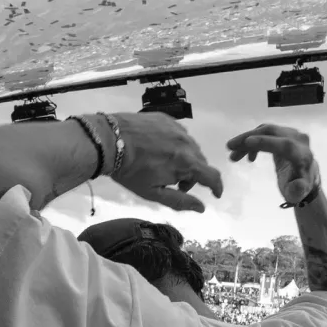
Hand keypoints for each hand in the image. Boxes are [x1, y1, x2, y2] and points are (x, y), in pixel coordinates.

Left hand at [108, 112, 222, 211]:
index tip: (215, 194)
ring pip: (190, 147)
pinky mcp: (166, 119)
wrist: (109, 141)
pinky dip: (174, 145)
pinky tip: (157, 149)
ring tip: (163, 165)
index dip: (216, 187)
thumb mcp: (152, 193)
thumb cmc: (129, 172)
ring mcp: (177, 128)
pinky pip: (179, 134)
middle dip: (191, 176)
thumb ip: (179, 201)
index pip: (212, 176)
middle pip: (200, 163)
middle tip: (173, 183)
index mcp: (186, 163)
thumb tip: (202, 207)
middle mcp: (187, 143)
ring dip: (183, 159)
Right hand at [226, 124, 319, 205]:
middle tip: (229, 147)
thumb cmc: (298, 187)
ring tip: (233, 157)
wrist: (305, 176)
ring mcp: (291, 133)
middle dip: (249, 138)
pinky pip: (265, 132)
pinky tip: (247, 156)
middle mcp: (299, 140)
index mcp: (303, 156)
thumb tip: (297, 187)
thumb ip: (297, 191)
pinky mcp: (283, 132)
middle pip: (272, 133)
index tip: (247, 142)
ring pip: (266, 131)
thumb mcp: (297, 193)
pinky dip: (252, 141)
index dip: (266, 142)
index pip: (285, 145)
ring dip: (247, 140)